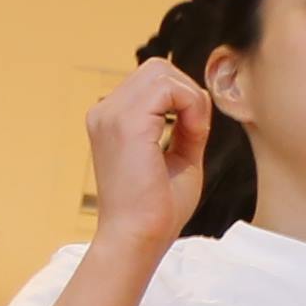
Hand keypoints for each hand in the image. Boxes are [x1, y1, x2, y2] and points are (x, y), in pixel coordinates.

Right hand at [85, 59, 214, 249]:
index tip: (193, 134)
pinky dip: (191, 106)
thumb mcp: (178, 158)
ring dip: (190, 99)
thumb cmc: (156, 208)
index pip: (153, 81)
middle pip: (158, 68)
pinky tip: (193, 134)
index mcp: (112, 118)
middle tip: (196, 131)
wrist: (137, 237)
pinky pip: (168, 88)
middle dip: (188, 93)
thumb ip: (186, 127)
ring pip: (163, 72)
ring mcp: (110, 114)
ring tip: (193, 134)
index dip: (184, 99)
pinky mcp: (125, 123)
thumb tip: (200, 100)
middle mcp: (105, 111)